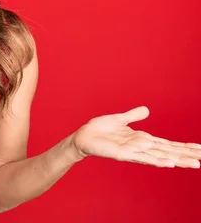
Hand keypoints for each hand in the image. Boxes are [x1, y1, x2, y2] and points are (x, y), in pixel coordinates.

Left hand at [71, 106, 200, 167]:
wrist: (83, 137)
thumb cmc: (100, 130)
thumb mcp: (119, 119)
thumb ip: (133, 116)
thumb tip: (147, 110)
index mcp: (142, 140)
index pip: (168, 144)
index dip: (184, 147)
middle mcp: (141, 147)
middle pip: (169, 152)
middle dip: (187, 155)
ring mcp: (133, 152)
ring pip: (159, 156)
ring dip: (177, 160)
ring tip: (195, 163)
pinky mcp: (122, 154)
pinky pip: (142, 157)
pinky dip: (156, 160)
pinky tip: (168, 163)